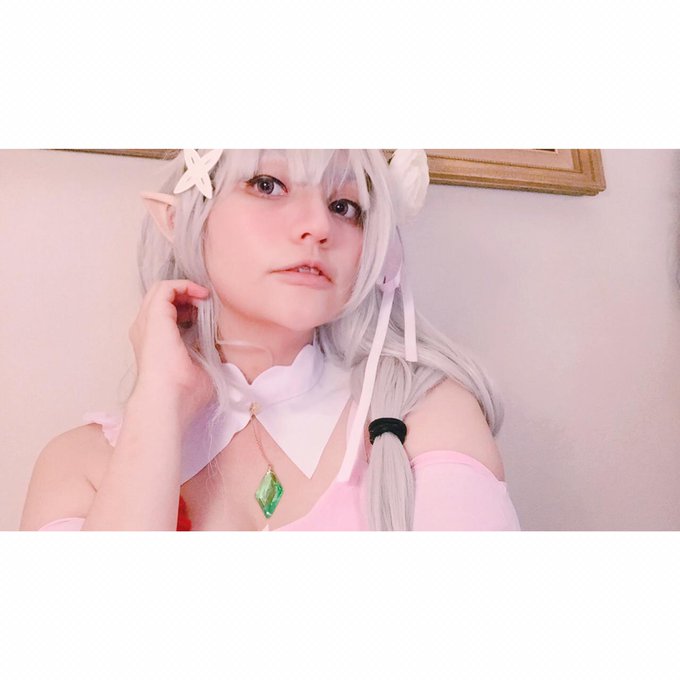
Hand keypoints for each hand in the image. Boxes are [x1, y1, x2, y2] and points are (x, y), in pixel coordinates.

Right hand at [129, 280, 214, 424]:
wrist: (169, 400)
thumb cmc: (183, 394)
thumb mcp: (199, 369)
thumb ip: (204, 354)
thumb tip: (219, 349)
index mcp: (153, 344)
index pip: (164, 315)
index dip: (186, 308)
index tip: (206, 313)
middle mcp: (145, 331)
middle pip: (160, 299)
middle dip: (184, 295)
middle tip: (205, 302)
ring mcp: (146, 323)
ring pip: (160, 291)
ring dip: (184, 289)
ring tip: (204, 297)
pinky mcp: (154, 317)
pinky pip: (165, 288)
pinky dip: (184, 285)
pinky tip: (201, 295)